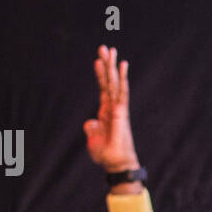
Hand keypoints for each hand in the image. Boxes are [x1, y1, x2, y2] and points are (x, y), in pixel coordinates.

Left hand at [83, 45, 139, 172]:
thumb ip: (91, 129)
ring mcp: (119, 108)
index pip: (103, 89)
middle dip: (107, 64)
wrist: (115, 164)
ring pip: (114, 82)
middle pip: (110, 81)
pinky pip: (121, 91)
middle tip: (105, 47)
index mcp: (106, 112)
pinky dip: (122, 77)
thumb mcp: (93, 140)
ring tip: (110, 49)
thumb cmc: (106, 155)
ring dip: (112, 65)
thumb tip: (89, 123)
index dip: (100, 75)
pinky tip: (123, 65)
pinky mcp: (122, 111)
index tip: (98, 60)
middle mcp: (114, 107)